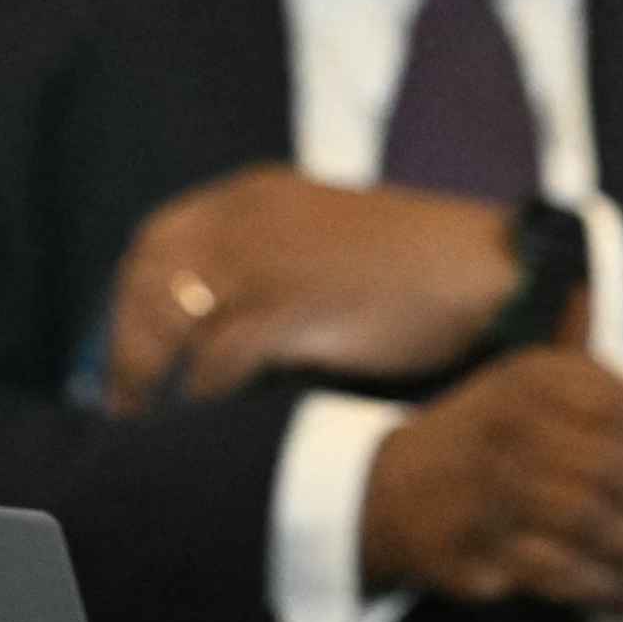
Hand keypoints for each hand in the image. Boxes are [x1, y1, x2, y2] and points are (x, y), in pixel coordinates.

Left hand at [103, 166, 517, 413]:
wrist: (495, 277)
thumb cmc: (423, 273)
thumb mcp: (328, 250)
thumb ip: (272, 274)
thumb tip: (216, 331)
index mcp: (257, 194)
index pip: (156, 244)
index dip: (130, 305)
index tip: (126, 356)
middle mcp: (246, 217)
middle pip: (147, 285)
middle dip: (130, 349)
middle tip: (127, 405)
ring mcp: (261, 259)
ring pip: (172, 330)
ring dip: (158, 382)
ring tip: (157, 427)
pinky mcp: (284, 308)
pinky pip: (213, 367)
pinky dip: (205, 401)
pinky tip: (212, 426)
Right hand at [360, 346, 622, 614]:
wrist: (395, 485)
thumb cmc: (494, 435)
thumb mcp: (540, 392)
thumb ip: (612, 402)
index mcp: (536, 378)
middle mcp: (511, 426)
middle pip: (615, 470)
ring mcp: (490, 489)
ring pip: (590, 525)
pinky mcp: (476, 548)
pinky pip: (558, 572)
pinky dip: (605, 586)